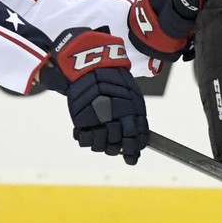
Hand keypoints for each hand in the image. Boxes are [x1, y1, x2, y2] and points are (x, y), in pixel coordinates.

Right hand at [50, 28, 147, 163]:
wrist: (92, 65)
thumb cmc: (114, 80)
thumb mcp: (133, 96)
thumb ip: (137, 119)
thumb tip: (140, 141)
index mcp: (132, 113)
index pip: (136, 140)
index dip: (134, 151)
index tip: (132, 157)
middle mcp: (116, 119)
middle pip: (118, 147)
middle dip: (117, 150)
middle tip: (114, 145)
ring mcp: (98, 120)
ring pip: (101, 147)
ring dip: (101, 145)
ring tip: (100, 135)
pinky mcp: (81, 120)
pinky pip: (84, 140)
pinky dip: (86, 139)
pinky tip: (88, 132)